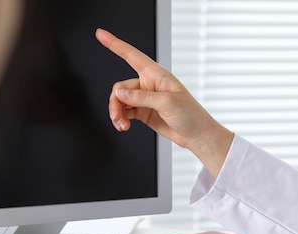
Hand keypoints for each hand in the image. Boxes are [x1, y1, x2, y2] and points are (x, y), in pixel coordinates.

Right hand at [95, 29, 233, 177]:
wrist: (197, 135)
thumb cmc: (190, 115)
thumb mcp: (167, 103)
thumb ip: (142, 97)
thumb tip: (122, 94)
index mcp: (156, 74)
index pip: (131, 55)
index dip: (115, 44)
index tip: (101, 34)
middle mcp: (149, 84)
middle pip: (121, 87)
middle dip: (115, 102)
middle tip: (117, 116)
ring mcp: (145, 98)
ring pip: (121, 101)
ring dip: (117, 113)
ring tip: (121, 124)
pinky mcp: (144, 112)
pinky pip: (125, 111)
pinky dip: (121, 119)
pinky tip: (124, 126)